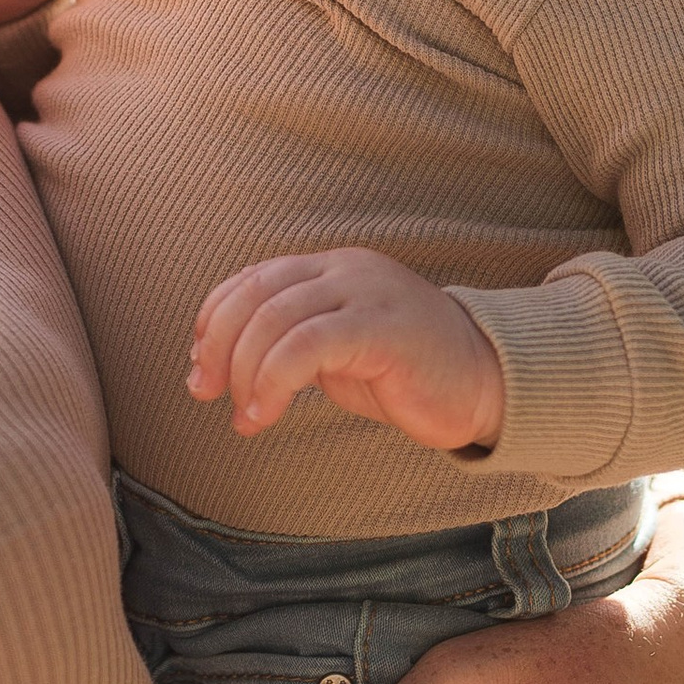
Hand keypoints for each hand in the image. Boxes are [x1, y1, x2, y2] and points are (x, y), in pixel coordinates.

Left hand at [189, 247, 506, 451]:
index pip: (251, 279)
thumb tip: (213, 367)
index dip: (213, 319)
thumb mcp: (334, 351)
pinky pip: (307, 345)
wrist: (484, 384)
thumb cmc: (405, 373)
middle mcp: (345, 269)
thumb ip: (284, 345)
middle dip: (218, 346)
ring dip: (245, 373)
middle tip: (205, 392)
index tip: (199, 367)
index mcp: (329, 269)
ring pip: (275, 319)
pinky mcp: (383, 326)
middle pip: (255, 295)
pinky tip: (265, 415)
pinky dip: (273, 382)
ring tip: (245, 415)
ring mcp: (366, 292)